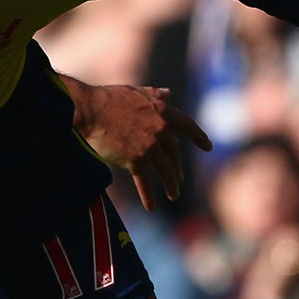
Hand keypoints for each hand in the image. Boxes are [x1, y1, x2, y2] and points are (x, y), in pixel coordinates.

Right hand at [71, 82, 213, 208]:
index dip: (199, 137)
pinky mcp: (135, 159)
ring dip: (171, 184)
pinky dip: (148, 195)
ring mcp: (149, 146)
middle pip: (174, 152)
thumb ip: (155, 94)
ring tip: (173, 195)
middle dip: (177, 168)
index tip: (208, 147)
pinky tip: (151, 206)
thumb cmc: (108, 98)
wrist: (90, 110)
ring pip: (166, 169)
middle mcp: (160, 129)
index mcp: (162, 111)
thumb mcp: (136, 92)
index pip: (187, 126)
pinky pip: (144, 181)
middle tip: (179, 179)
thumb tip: (168, 93)